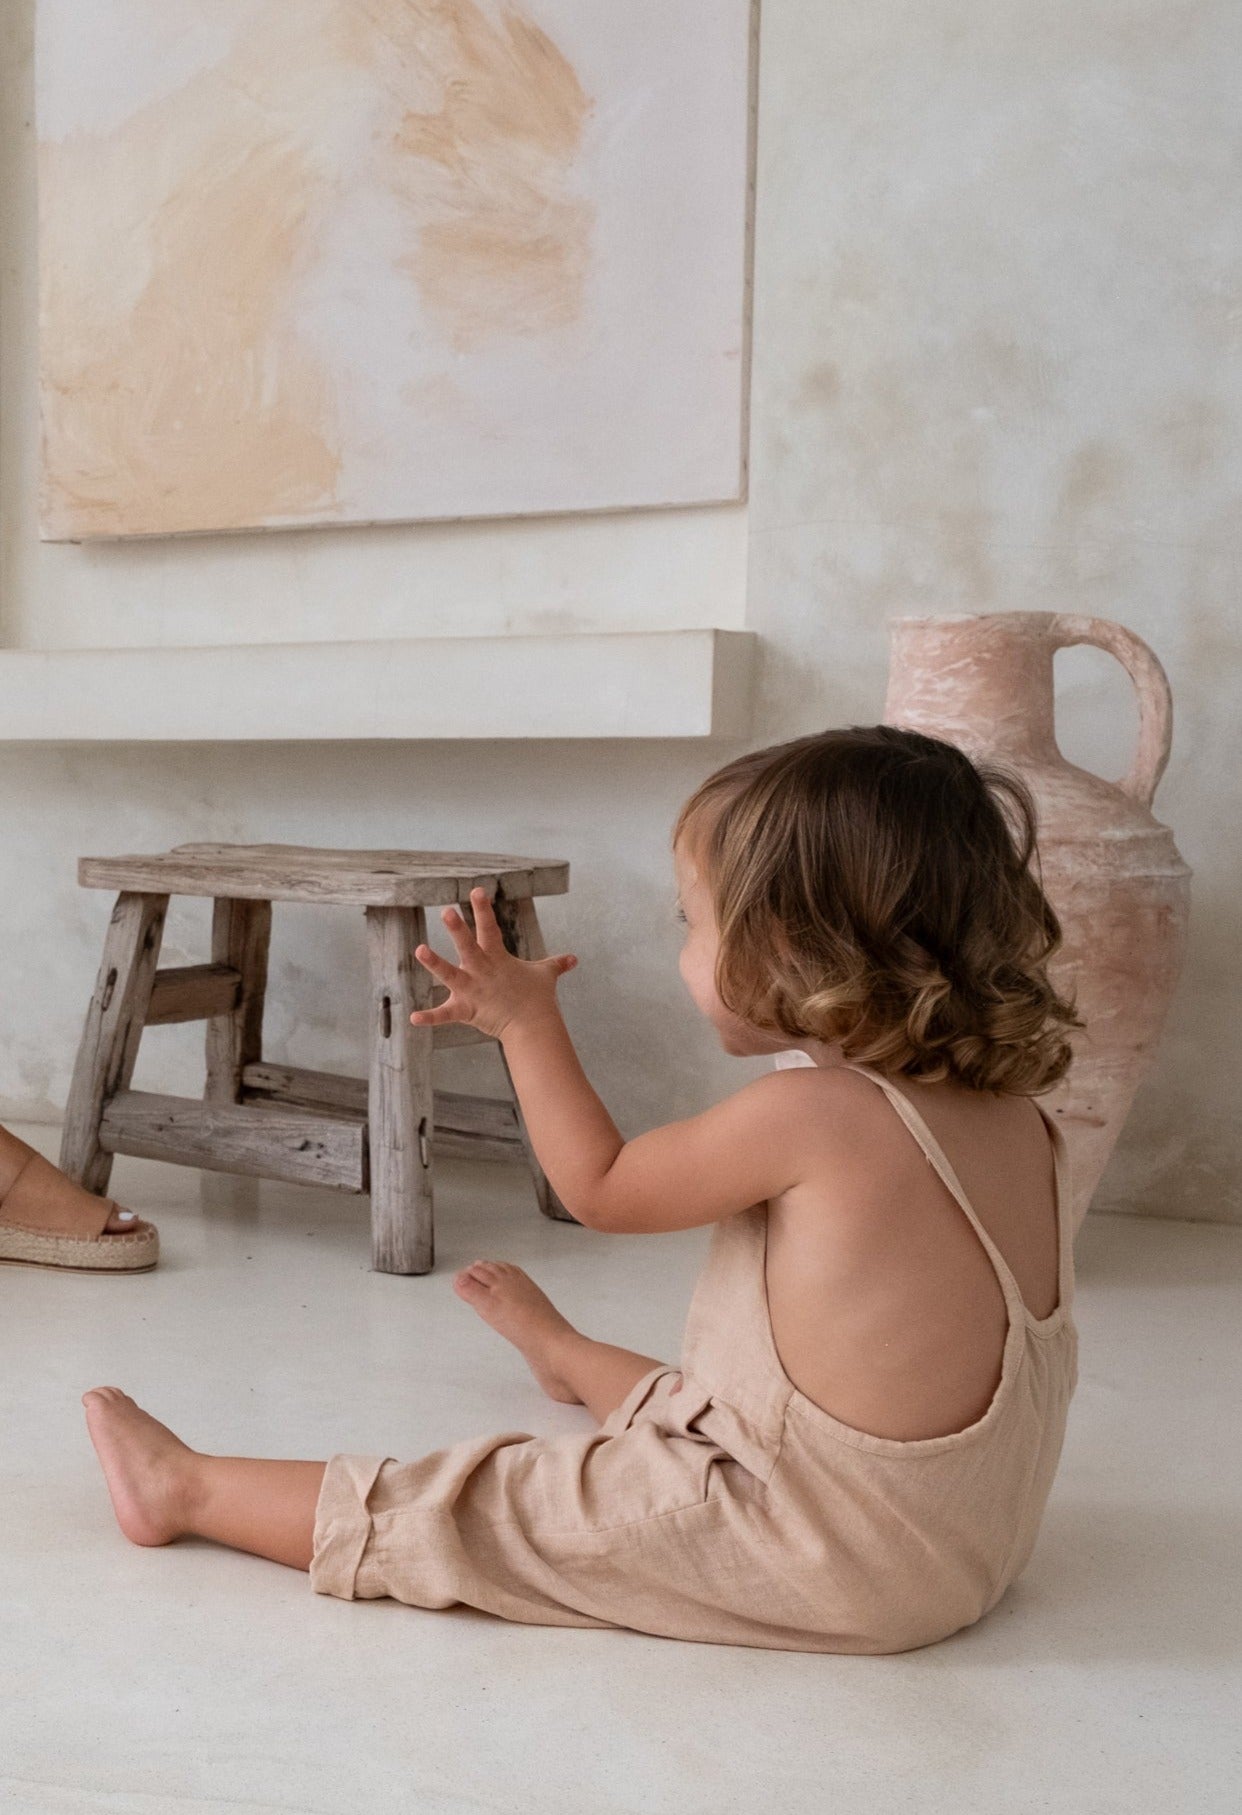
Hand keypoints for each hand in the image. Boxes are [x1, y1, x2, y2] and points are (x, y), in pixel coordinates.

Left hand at [411, 888, 576, 1040]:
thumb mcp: (546, 976)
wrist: (534, 1026)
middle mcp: (482, 971)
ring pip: (450, 974)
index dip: (483, 909)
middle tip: (447, 911)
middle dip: (458, 929)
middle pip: (468, 946)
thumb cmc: (538, 998)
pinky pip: (445, 1015)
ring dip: (435, 963)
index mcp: (497, 958)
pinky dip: (429, 1017)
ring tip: (420, 949)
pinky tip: (412, 1016)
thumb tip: (574, 959)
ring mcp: (473, 990)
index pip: (489, 928)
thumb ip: (556, 964)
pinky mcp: (467, 1011)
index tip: (476, 890)